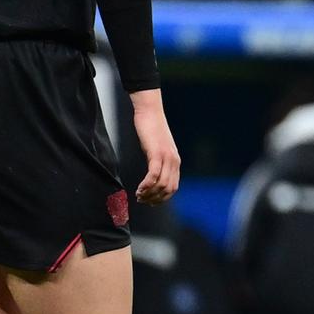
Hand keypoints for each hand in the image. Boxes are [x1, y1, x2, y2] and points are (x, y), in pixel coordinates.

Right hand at [129, 89, 180, 204]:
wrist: (150, 112)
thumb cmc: (151, 129)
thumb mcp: (157, 149)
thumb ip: (159, 161)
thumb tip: (153, 175)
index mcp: (175, 162)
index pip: (173, 187)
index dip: (162, 198)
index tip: (150, 202)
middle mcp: (174, 161)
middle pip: (168, 189)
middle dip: (155, 198)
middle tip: (142, 200)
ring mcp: (166, 157)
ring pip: (161, 184)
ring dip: (149, 193)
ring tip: (138, 195)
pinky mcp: (156, 153)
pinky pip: (153, 175)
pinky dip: (146, 185)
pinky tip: (139, 189)